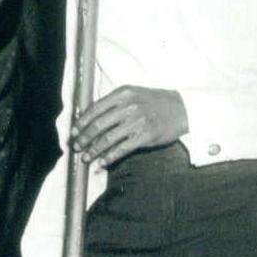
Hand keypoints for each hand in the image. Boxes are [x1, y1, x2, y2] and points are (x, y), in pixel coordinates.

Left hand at [71, 86, 187, 165]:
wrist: (182, 109)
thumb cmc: (155, 102)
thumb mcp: (134, 94)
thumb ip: (113, 103)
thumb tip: (88, 116)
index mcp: (123, 93)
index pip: (94, 109)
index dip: (81, 123)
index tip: (74, 132)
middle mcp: (129, 106)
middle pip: (98, 125)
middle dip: (84, 138)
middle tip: (76, 147)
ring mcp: (137, 121)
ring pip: (107, 139)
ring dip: (93, 150)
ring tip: (86, 158)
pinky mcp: (145, 136)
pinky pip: (122, 149)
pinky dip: (109, 157)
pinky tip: (102, 163)